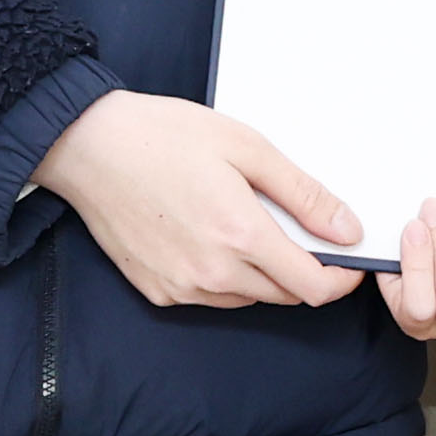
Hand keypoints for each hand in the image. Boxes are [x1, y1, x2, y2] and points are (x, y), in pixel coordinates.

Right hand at [30, 91, 358, 311]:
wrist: (88, 146)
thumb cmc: (163, 136)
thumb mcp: (247, 148)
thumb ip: (303, 194)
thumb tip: (347, 229)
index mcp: (240, 234)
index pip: (314, 287)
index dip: (341, 279)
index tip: (347, 260)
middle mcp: (212, 272)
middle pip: (285, 295)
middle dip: (303, 270)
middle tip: (292, 228)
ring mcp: (182, 287)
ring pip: (248, 298)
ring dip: (262, 274)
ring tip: (242, 223)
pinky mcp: (157, 291)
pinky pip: (210, 297)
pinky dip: (224, 277)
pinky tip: (207, 236)